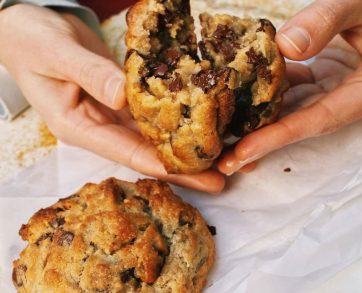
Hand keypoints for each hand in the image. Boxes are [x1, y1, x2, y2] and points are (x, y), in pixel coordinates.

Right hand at [0, 4, 224, 192]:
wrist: (30, 29)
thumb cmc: (32, 41)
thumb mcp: (56, 55)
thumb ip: (91, 75)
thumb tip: (125, 95)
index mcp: (78, 127)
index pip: (128, 153)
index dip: (165, 166)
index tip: (200, 177)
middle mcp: (98, 127)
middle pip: (145, 152)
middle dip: (182, 167)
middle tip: (220, 178)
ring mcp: (110, 114)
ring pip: (151, 135)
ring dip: (182, 146)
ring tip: (216, 156)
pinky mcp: (120, 99)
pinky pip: (149, 112)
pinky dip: (172, 118)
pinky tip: (195, 124)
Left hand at [218, 0, 361, 174]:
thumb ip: (326, 19)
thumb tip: (285, 47)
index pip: (320, 119)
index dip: (280, 136)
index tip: (245, 151)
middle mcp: (357, 95)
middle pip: (303, 123)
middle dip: (263, 141)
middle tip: (225, 160)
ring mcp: (341, 86)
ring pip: (295, 107)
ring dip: (261, 118)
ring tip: (227, 132)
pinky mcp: (329, 76)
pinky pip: (295, 87)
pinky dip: (269, 89)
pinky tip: (244, 91)